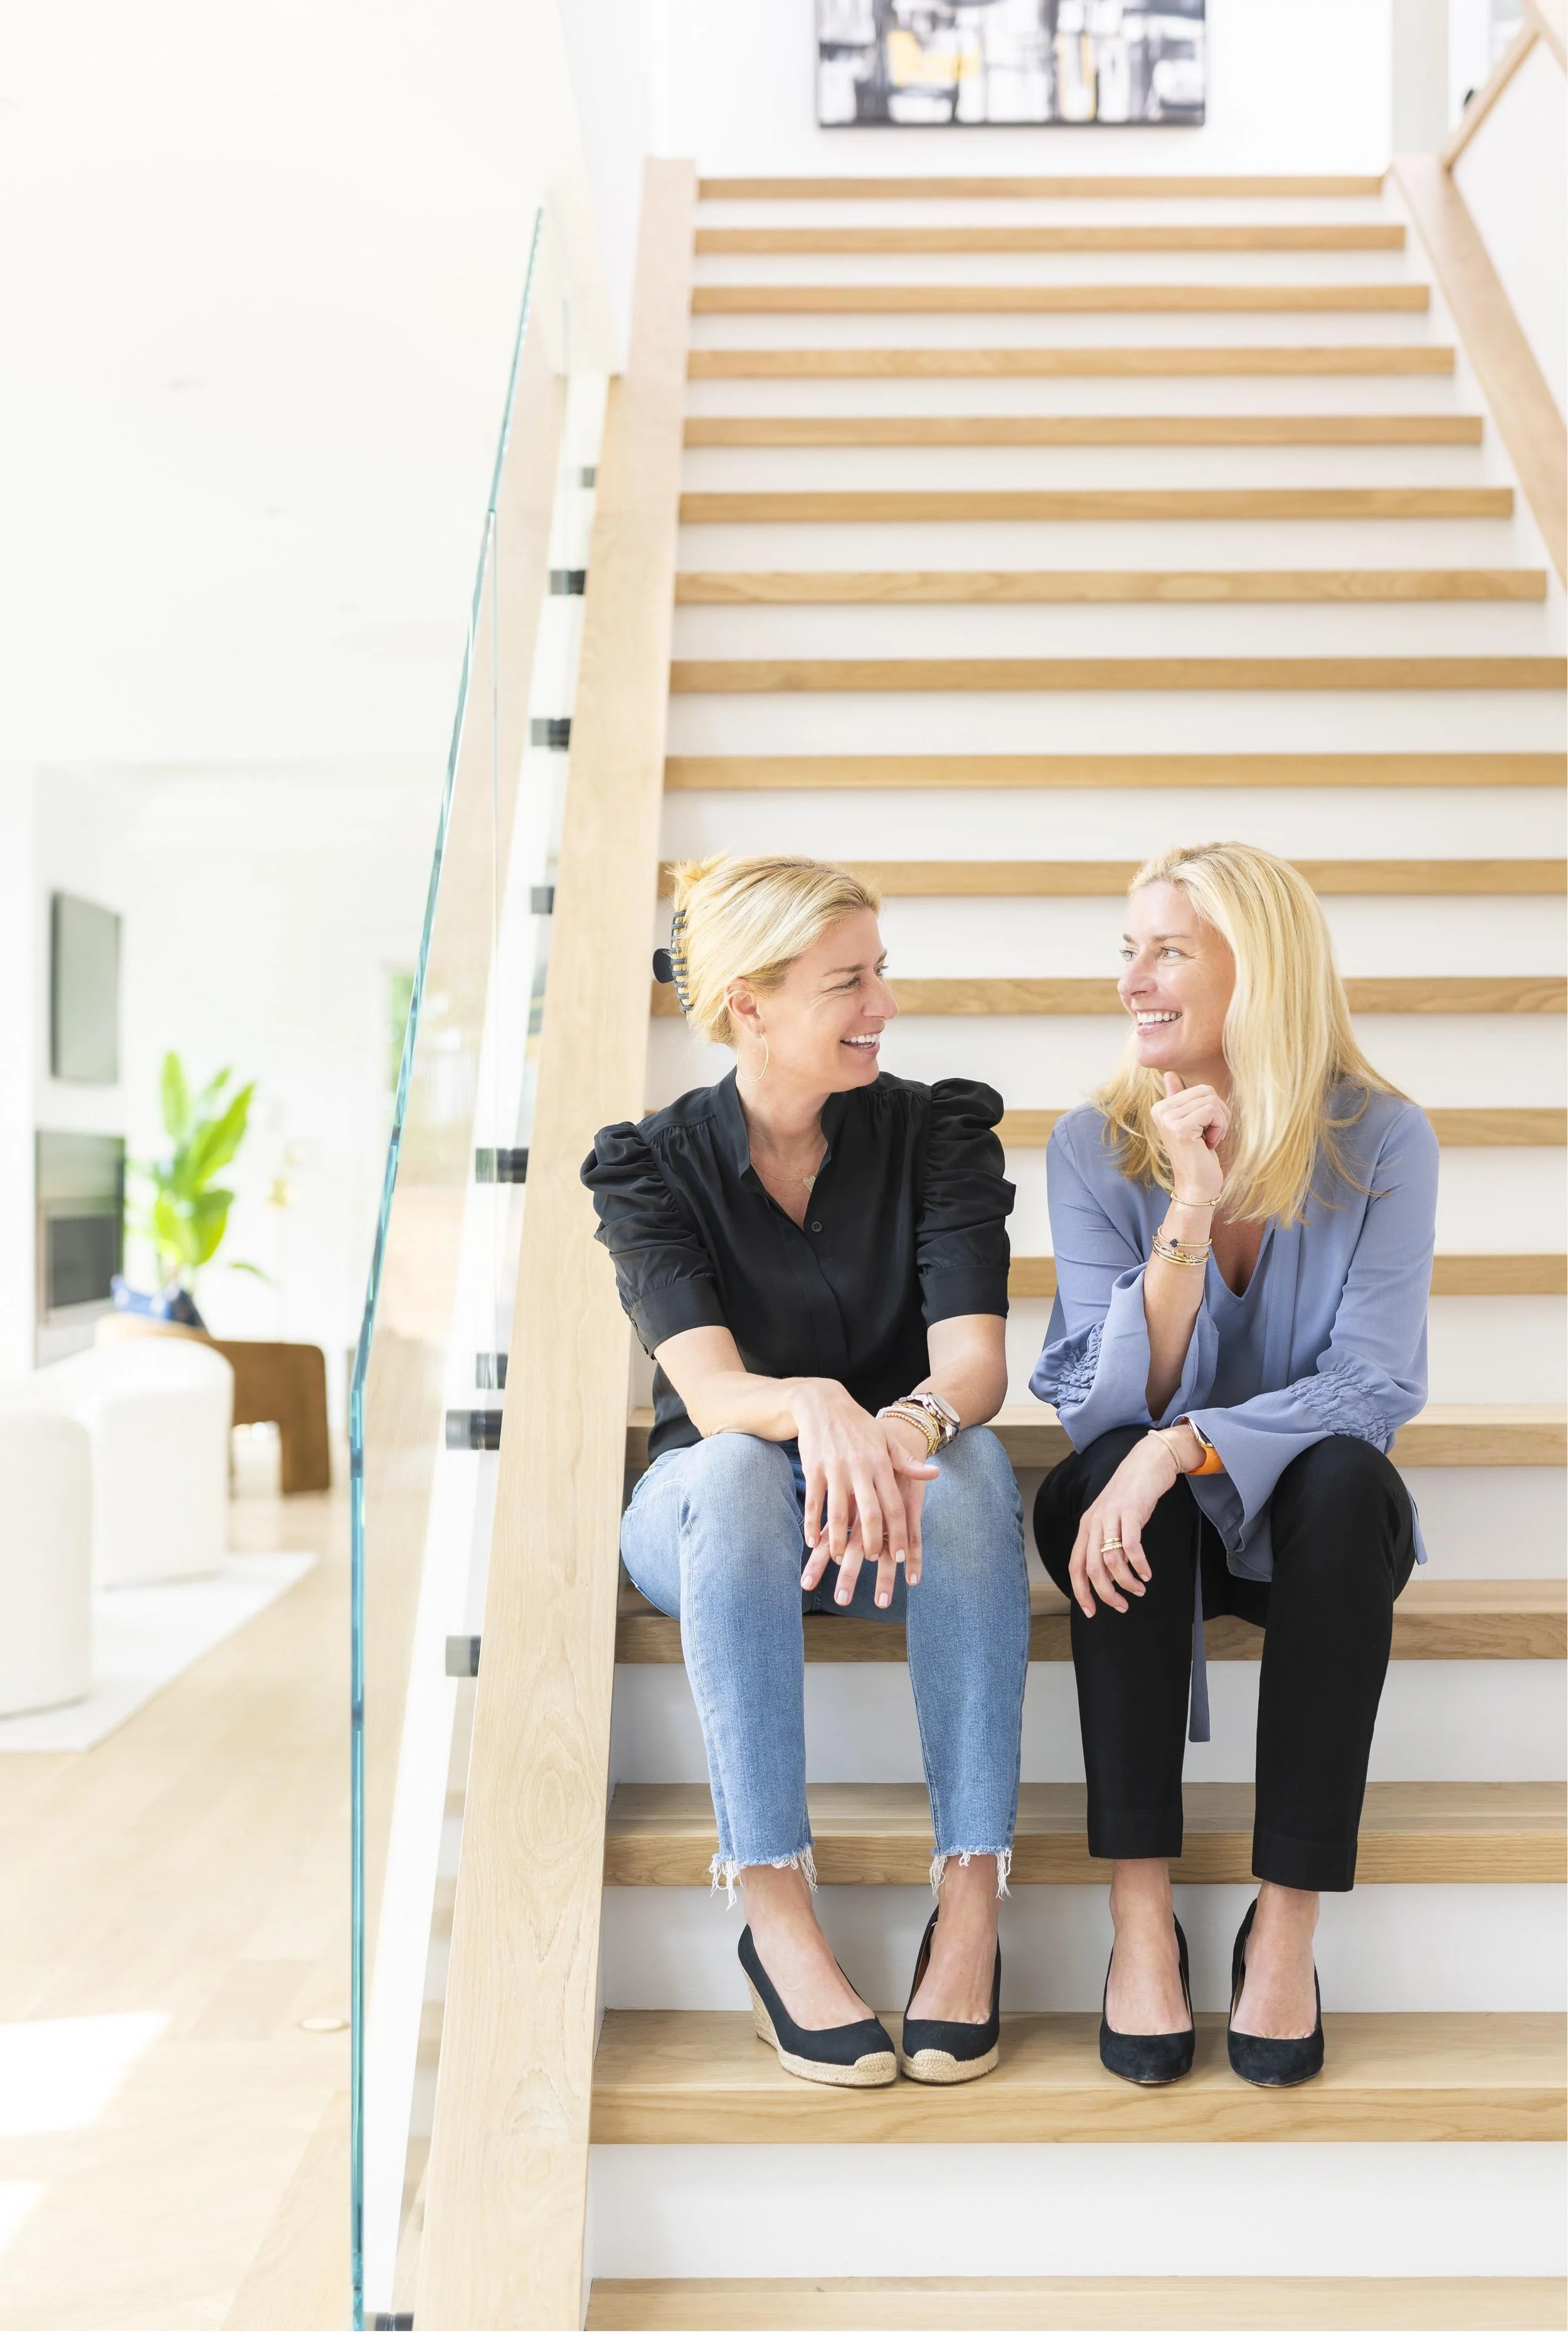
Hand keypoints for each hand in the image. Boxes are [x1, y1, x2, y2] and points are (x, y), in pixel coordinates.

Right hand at [795, 1382, 937, 1610]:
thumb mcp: (886, 1441)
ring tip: (840, 1558)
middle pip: (868, 1513)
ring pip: (838, 1513)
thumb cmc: (858, 1427)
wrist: (822, 1403)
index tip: (898, 1555)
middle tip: (872, 1559)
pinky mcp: (813, 1469)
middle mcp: (859, 1468)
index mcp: (880, 1463)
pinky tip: (813, 1542)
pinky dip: (813, 1525)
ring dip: (839, 1540)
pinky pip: (814, 1503)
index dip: (896, 1533)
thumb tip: (934, 1475)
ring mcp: (835, 1469)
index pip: (893, 1505)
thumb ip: (907, 1463)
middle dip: (871, 1541)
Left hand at [1068, 1434, 1181, 1617]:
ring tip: (1139, 1589)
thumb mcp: (1112, 1520)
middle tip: (1122, 1606)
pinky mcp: (1130, 1511)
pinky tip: (1147, 1573)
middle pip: (1092, 1568)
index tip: (1092, 1612)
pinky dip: (1139, 1564)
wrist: (1147, 1462)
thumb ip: (1107, 1544)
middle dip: (1106, 1593)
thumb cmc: (1131, 1495)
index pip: (1075, 1566)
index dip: (1081, 1592)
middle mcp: (1094, 1522)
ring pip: (1111, 1560)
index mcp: (1086, 1527)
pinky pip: (1131, 1545)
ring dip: (1126, 1581)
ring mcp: (1111, 1516)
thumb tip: (1108, 1577)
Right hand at [1149, 1072, 1228, 1205]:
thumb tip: (1169, 1073)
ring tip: (1210, 1140)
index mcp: (1161, 1107)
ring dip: (1221, 1122)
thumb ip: (1179, 1098)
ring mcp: (1168, 1119)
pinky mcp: (1180, 1128)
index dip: (1213, 1109)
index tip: (1205, 1130)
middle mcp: (1160, 1110)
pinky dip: (1220, 1128)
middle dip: (1219, 1113)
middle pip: (1207, 1091)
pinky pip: (1212, 1111)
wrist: (1197, 1185)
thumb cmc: (1198, 1155)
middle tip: (1211, 1135)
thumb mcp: (1190, 1123)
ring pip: (1212, 1101)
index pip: (1201, 1089)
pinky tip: (1209, 1144)